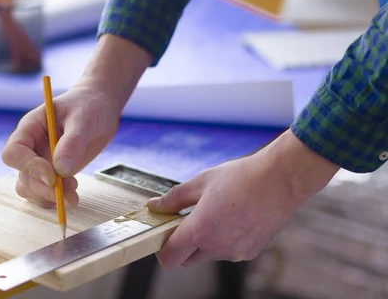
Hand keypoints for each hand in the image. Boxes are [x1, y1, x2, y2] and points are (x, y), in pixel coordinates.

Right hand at [1, 84, 120, 207]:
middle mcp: (30, 147)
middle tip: (69, 194)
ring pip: (29, 188)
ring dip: (48, 197)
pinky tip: (71, 193)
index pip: (14, 152)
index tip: (53, 177)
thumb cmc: (89, 106)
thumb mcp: (83, 118)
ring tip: (73, 194)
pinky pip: (42, 193)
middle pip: (23, 175)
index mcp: (30, 128)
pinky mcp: (52, 173)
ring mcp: (40, 161)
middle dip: (44, 188)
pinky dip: (54, 200)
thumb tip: (62, 170)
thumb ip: (72, 142)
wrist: (100, 109)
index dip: (29, 167)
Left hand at [146, 130, 338, 268]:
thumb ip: (174, 198)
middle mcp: (217, 247)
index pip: (170, 258)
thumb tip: (155, 206)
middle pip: (187, 259)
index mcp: (200, 230)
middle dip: (183, 244)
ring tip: (217, 213)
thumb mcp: (201, 182)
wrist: (280, 180)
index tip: (164, 234)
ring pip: (209, 254)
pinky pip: (229, 251)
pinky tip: (234, 218)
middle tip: (188, 219)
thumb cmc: (241, 177)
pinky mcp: (251, 252)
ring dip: (205, 241)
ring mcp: (235, 253)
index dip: (162, 249)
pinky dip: (225, 240)